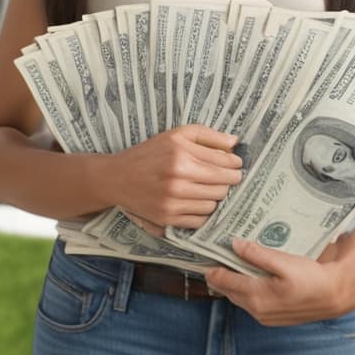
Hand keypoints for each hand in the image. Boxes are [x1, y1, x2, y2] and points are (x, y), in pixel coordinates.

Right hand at [107, 124, 242, 235]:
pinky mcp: (168, 219)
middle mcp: (178, 179)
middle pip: (223, 185)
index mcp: (182, 155)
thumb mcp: (176, 134)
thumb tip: (235, 142)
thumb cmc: (150, 152)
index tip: (236, 164)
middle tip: (227, 176)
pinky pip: (201, 220)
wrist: (117, 177)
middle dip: (229, 180)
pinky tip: (198, 200)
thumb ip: (207, 135)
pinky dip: (204, 211)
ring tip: (209, 187)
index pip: (224, 163)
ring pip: (214, 204)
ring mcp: (173, 202)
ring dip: (216, 196)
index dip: (235, 164)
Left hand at [203, 234, 354, 326]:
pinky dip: (245, 288)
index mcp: (256, 297)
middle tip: (214, 254)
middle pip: (229, 291)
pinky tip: (249, 274)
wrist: (334, 295)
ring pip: (239, 296)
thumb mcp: (283, 262)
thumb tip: (234, 244)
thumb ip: (257, 254)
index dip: (211, 268)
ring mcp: (265, 315)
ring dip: (233, 281)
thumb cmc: (310, 277)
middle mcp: (257, 310)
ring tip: (229, 261)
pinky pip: (251, 301)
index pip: (223, 282)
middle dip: (220, 274)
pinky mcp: (273, 316)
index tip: (201, 254)